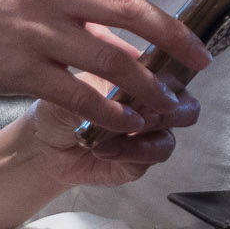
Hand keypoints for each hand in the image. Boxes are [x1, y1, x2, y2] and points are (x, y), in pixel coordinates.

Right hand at [0, 0, 214, 134]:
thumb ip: (82, 5)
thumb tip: (130, 40)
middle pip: (132, 10)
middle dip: (176, 37)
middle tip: (203, 58)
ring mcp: (37, 31)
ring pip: (112, 61)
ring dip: (149, 89)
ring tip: (170, 105)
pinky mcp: (21, 70)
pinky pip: (79, 96)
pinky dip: (109, 114)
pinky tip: (126, 123)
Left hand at [25, 88, 187, 187]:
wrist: (44, 145)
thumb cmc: (60, 106)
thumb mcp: (78, 85)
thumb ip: (111, 85)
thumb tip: (141, 90)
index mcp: (141, 75)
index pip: (172, 69)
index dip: (172, 76)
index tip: (157, 79)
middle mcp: (151, 104)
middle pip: (185, 103)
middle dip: (171, 107)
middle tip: (145, 110)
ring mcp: (149, 133)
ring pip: (172, 133)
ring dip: (147, 130)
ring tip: (117, 130)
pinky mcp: (142, 159)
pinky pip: (154, 154)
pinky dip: (132, 150)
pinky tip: (105, 148)